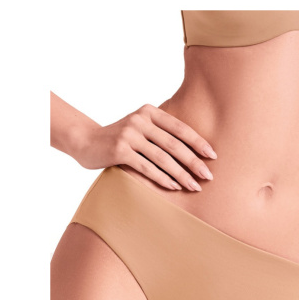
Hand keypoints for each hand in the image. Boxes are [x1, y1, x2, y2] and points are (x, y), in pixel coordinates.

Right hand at [78, 103, 216, 190]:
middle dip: (194, 162)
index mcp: (149, 112)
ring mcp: (129, 134)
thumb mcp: (140, 129)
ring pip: (163, 158)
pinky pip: (147, 167)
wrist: (85, 141)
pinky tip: (174, 187)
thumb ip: (160, 134)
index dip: (199, 142)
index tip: (213, 156)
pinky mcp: (120, 150)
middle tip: (208, 176)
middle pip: (175, 144)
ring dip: (181, 174)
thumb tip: (193, 153)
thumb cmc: (119, 138)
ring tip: (194, 186)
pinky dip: (162, 178)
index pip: (180, 128)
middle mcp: (140, 120)